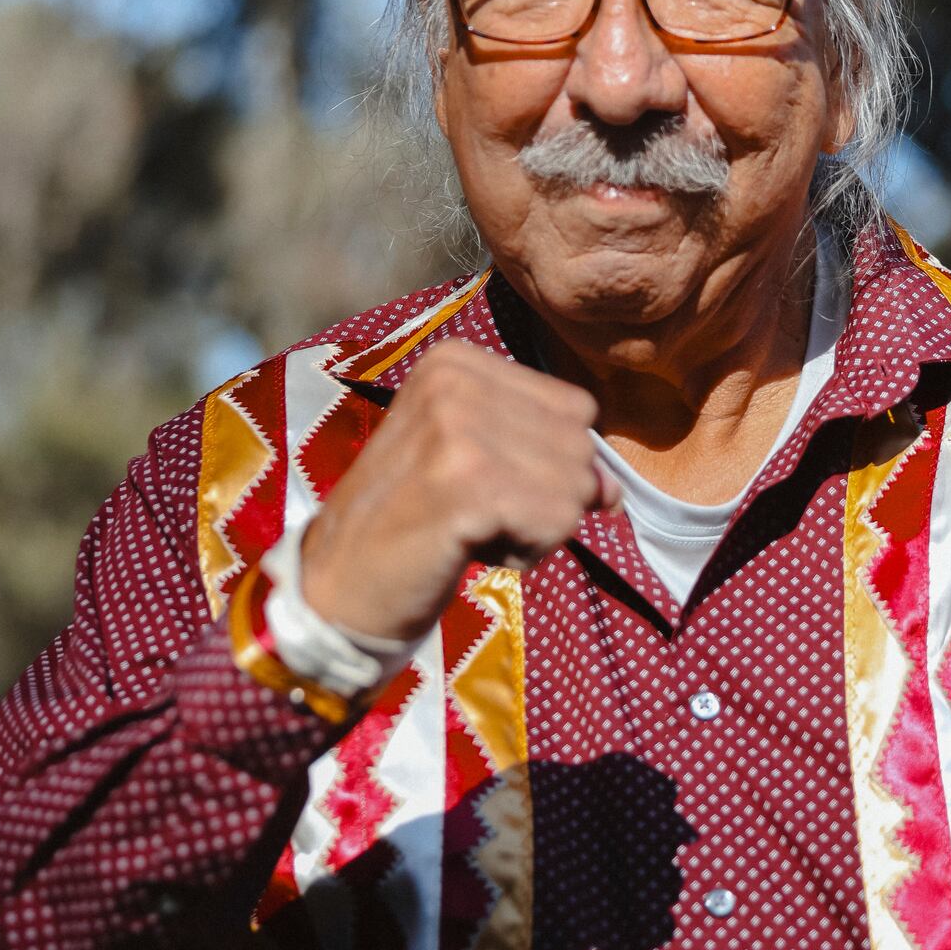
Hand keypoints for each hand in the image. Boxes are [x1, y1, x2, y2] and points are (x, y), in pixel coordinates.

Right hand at [301, 340, 620, 644]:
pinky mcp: (467, 484)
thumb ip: (545, 453)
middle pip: (580, 446)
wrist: (337, 588)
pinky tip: (467, 549)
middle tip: (471, 513)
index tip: (480, 483)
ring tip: (466, 530)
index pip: (576, 407)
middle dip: (545, 498)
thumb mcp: (472, 462)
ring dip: (534, 529)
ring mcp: (458, 429)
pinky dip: (525, 552)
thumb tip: (613, 490)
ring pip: (575, 487)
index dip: (550, 463)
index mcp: (455, 362)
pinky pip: (557, 522)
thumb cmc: (411, 526)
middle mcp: (455, 382)